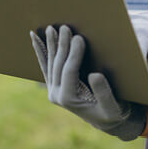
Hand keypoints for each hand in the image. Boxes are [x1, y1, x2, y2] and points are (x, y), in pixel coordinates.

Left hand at [30, 25, 145, 141]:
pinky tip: (34, 38)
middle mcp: (57, 95)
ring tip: (51, 28)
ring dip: (50, 44)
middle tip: (65, 27)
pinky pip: (46, 65)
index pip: (69, 71)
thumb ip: (104, 93)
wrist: (106, 121)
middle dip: (61, 44)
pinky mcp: (54, 85)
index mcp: (69, 100)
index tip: (79, 37)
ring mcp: (53, 90)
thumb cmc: (112, 113)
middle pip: (58, 64)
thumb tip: (94, 75)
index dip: (74, 53)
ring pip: (50, 63)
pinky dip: (41, 51)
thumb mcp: (113, 107)